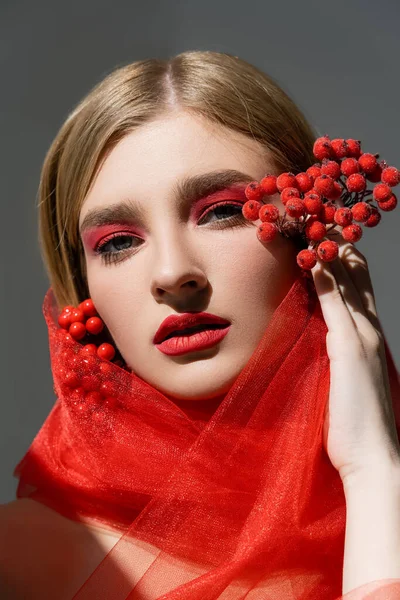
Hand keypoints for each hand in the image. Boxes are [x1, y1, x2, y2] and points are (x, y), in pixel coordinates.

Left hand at [310, 235, 399, 485]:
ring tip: (316, 224)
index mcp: (369, 338)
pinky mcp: (349, 349)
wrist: (376, 456)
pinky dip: (326, 280)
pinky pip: (336, 305)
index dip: (345, 260)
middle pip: (357, 276)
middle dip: (340, 246)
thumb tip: (324, 336)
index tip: (327, 237)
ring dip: (332, 252)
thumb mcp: (348, 380)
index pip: (358, 288)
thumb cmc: (357, 424)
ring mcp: (362, 337)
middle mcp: (370, 331)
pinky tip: (314, 260)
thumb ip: (341, 354)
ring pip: (349, 282)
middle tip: (321, 218)